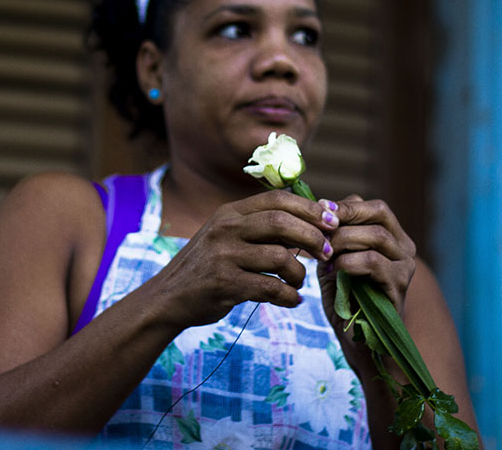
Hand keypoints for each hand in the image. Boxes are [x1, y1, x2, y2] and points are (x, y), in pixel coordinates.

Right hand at [143, 189, 336, 330]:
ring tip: (300, 283)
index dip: (310, 208)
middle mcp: (225, 229)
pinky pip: (271, 288)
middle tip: (326, 252)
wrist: (168, 297)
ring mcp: (224, 256)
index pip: (277, 199)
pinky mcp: (225, 284)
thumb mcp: (226, 236)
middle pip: (281, 222)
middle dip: (312, 236)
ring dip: (300, 273)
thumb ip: (260, 227)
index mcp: (229, 212)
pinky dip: (288, 296)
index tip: (332, 221)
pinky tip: (291, 301)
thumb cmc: (207, 266)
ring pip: (280, 257)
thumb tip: (312, 219)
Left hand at [316, 196, 416, 365]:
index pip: (374, 207)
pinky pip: (374, 262)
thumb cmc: (346, 296)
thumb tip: (320, 205)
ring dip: (343, 241)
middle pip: (378, 215)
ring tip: (324, 255)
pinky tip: (334, 270)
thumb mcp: (335, 258)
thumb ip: (333, 234)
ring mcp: (406, 267)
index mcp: (392, 237)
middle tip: (319, 235)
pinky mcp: (399, 286)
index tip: (319, 212)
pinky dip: (349, 262)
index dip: (346, 207)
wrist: (359, 339)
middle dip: (342, 221)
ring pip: (376, 236)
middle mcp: (405, 248)